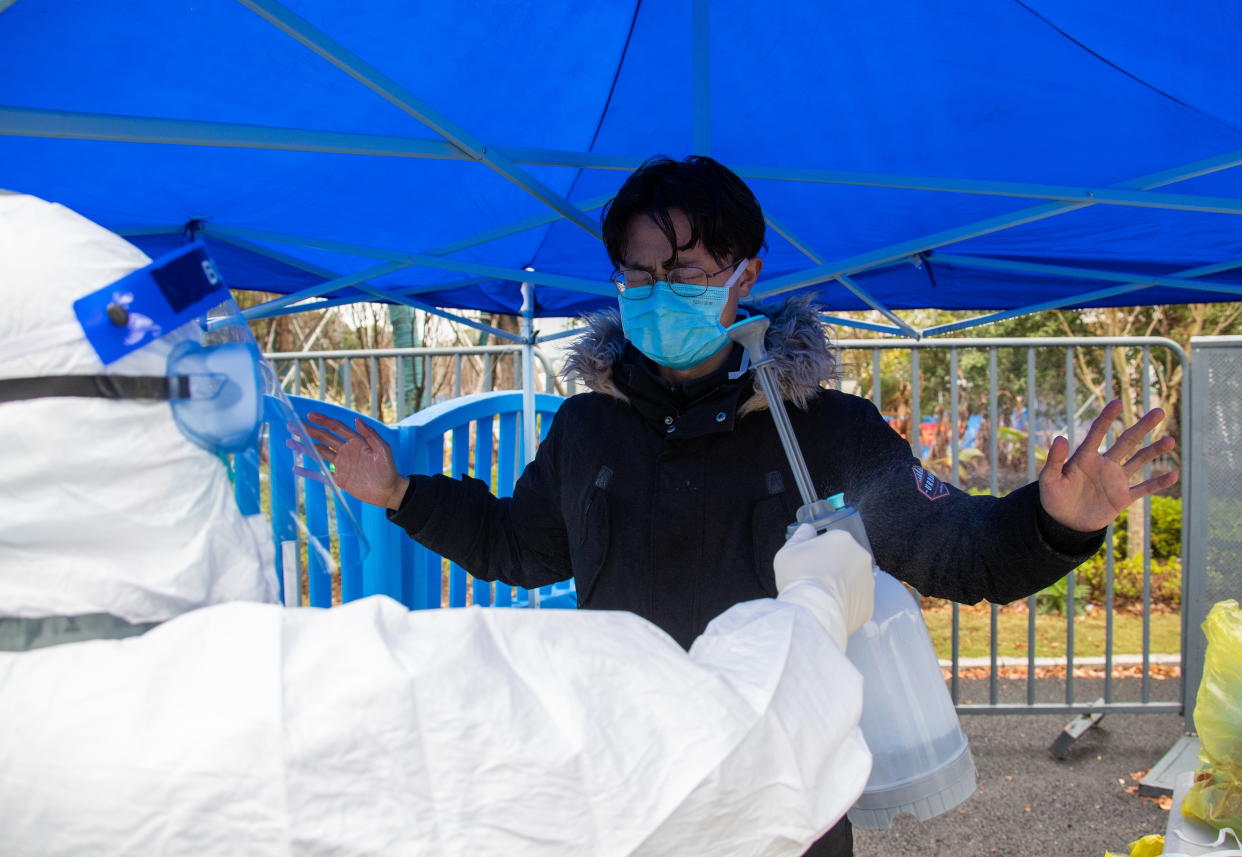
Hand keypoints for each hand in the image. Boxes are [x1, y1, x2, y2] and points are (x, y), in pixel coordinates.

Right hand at [302, 412, 408, 509]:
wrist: (389, 491)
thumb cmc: (389, 469)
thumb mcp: (383, 450)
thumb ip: (371, 435)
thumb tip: (356, 420)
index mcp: (356, 441)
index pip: (336, 428)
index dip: (323, 421)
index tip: (309, 415)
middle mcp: (346, 451)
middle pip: (324, 438)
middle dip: (308, 431)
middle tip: (292, 425)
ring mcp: (341, 464)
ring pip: (319, 453)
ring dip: (305, 447)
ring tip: (290, 441)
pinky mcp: (339, 478)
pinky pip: (321, 473)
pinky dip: (308, 471)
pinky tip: (296, 467)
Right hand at [774, 525, 873, 643]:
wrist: (813, 611)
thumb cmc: (799, 578)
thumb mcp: (788, 552)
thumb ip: (800, 537)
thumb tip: (807, 529)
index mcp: (842, 539)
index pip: (830, 543)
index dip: (817, 554)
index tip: (807, 566)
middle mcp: (861, 556)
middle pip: (845, 561)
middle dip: (832, 569)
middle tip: (814, 582)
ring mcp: (868, 581)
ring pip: (853, 582)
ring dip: (841, 587)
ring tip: (822, 598)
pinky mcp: (870, 603)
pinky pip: (857, 602)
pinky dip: (846, 605)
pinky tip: (830, 609)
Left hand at [1038, 399, 1178, 532]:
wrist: (1064, 523)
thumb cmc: (1053, 498)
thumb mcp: (1049, 479)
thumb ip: (1054, 460)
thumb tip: (1061, 437)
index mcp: (1085, 457)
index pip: (1097, 432)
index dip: (1107, 418)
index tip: (1116, 402)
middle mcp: (1104, 464)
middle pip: (1127, 441)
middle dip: (1142, 427)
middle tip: (1159, 412)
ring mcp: (1115, 480)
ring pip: (1139, 461)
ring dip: (1154, 451)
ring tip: (1171, 440)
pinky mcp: (1122, 498)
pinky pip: (1144, 489)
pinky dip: (1158, 483)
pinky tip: (1174, 475)